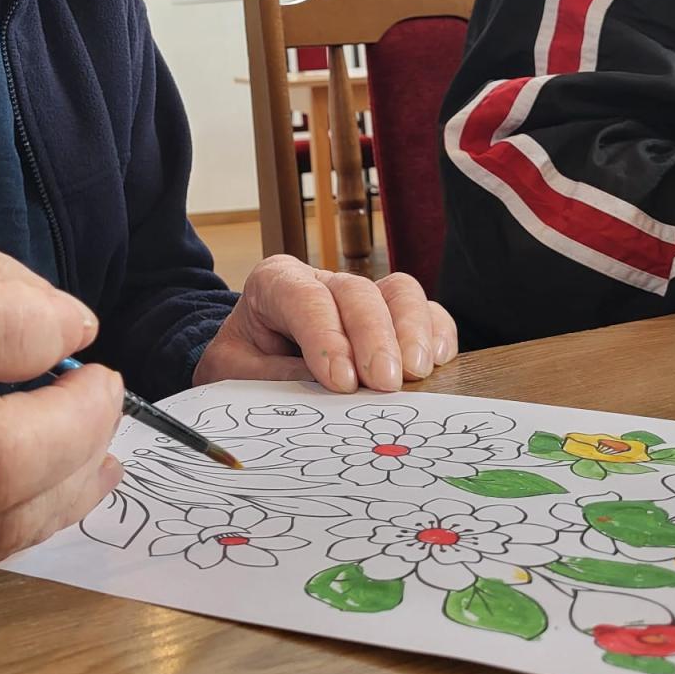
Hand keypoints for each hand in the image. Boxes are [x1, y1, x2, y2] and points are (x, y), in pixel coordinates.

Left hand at [192, 256, 457, 393]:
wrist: (248, 361)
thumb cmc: (242, 363)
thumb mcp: (236, 372)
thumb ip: (274, 377)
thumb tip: (324, 392)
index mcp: (275, 283)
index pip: (304, 297)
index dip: (326, 336)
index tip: (341, 380)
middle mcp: (323, 281)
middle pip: (357, 292)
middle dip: (374, 337)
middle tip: (384, 383)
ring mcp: (361, 296)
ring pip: (399, 292)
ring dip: (412, 332)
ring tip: (415, 374)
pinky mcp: (392, 317)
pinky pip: (426, 312)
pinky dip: (436, 332)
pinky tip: (438, 362)